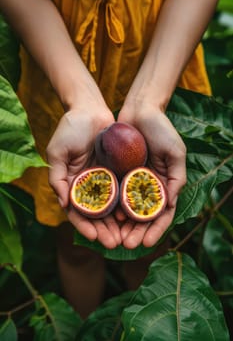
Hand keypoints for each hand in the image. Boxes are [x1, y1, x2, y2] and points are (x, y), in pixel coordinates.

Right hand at [46, 107, 121, 248]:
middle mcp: (90, 185)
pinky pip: (124, 191)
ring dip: (118, 224)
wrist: (91, 109)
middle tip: (114, 244)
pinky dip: (128, 205)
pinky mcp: (119, 171)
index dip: (84, 226)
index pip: (78, 211)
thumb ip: (57, 177)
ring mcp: (105, 180)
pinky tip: (136, 216)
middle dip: (104, 230)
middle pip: (97, 214)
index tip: (93, 237)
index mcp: (73, 184)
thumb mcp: (58, 152)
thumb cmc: (71, 128)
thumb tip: (63, 203)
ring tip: (126, 237)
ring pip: (112, 208)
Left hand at [117, 103, 185, 248]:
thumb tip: (170, 205)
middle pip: (142, 216)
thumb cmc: (161, 129)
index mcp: (163, 183)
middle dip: (136, 232)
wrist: (139, 110)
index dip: (155, 230)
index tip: (146, 243)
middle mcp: (147, 186)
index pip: (161, 213)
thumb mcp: (175, 152)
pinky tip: (106, 218)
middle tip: (127, 245)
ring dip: (122, 226)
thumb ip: (176, 178)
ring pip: (127, 210)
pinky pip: (113, 193)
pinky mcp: (117, 173)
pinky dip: (111, 208)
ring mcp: (131, 180)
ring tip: (115, 239)